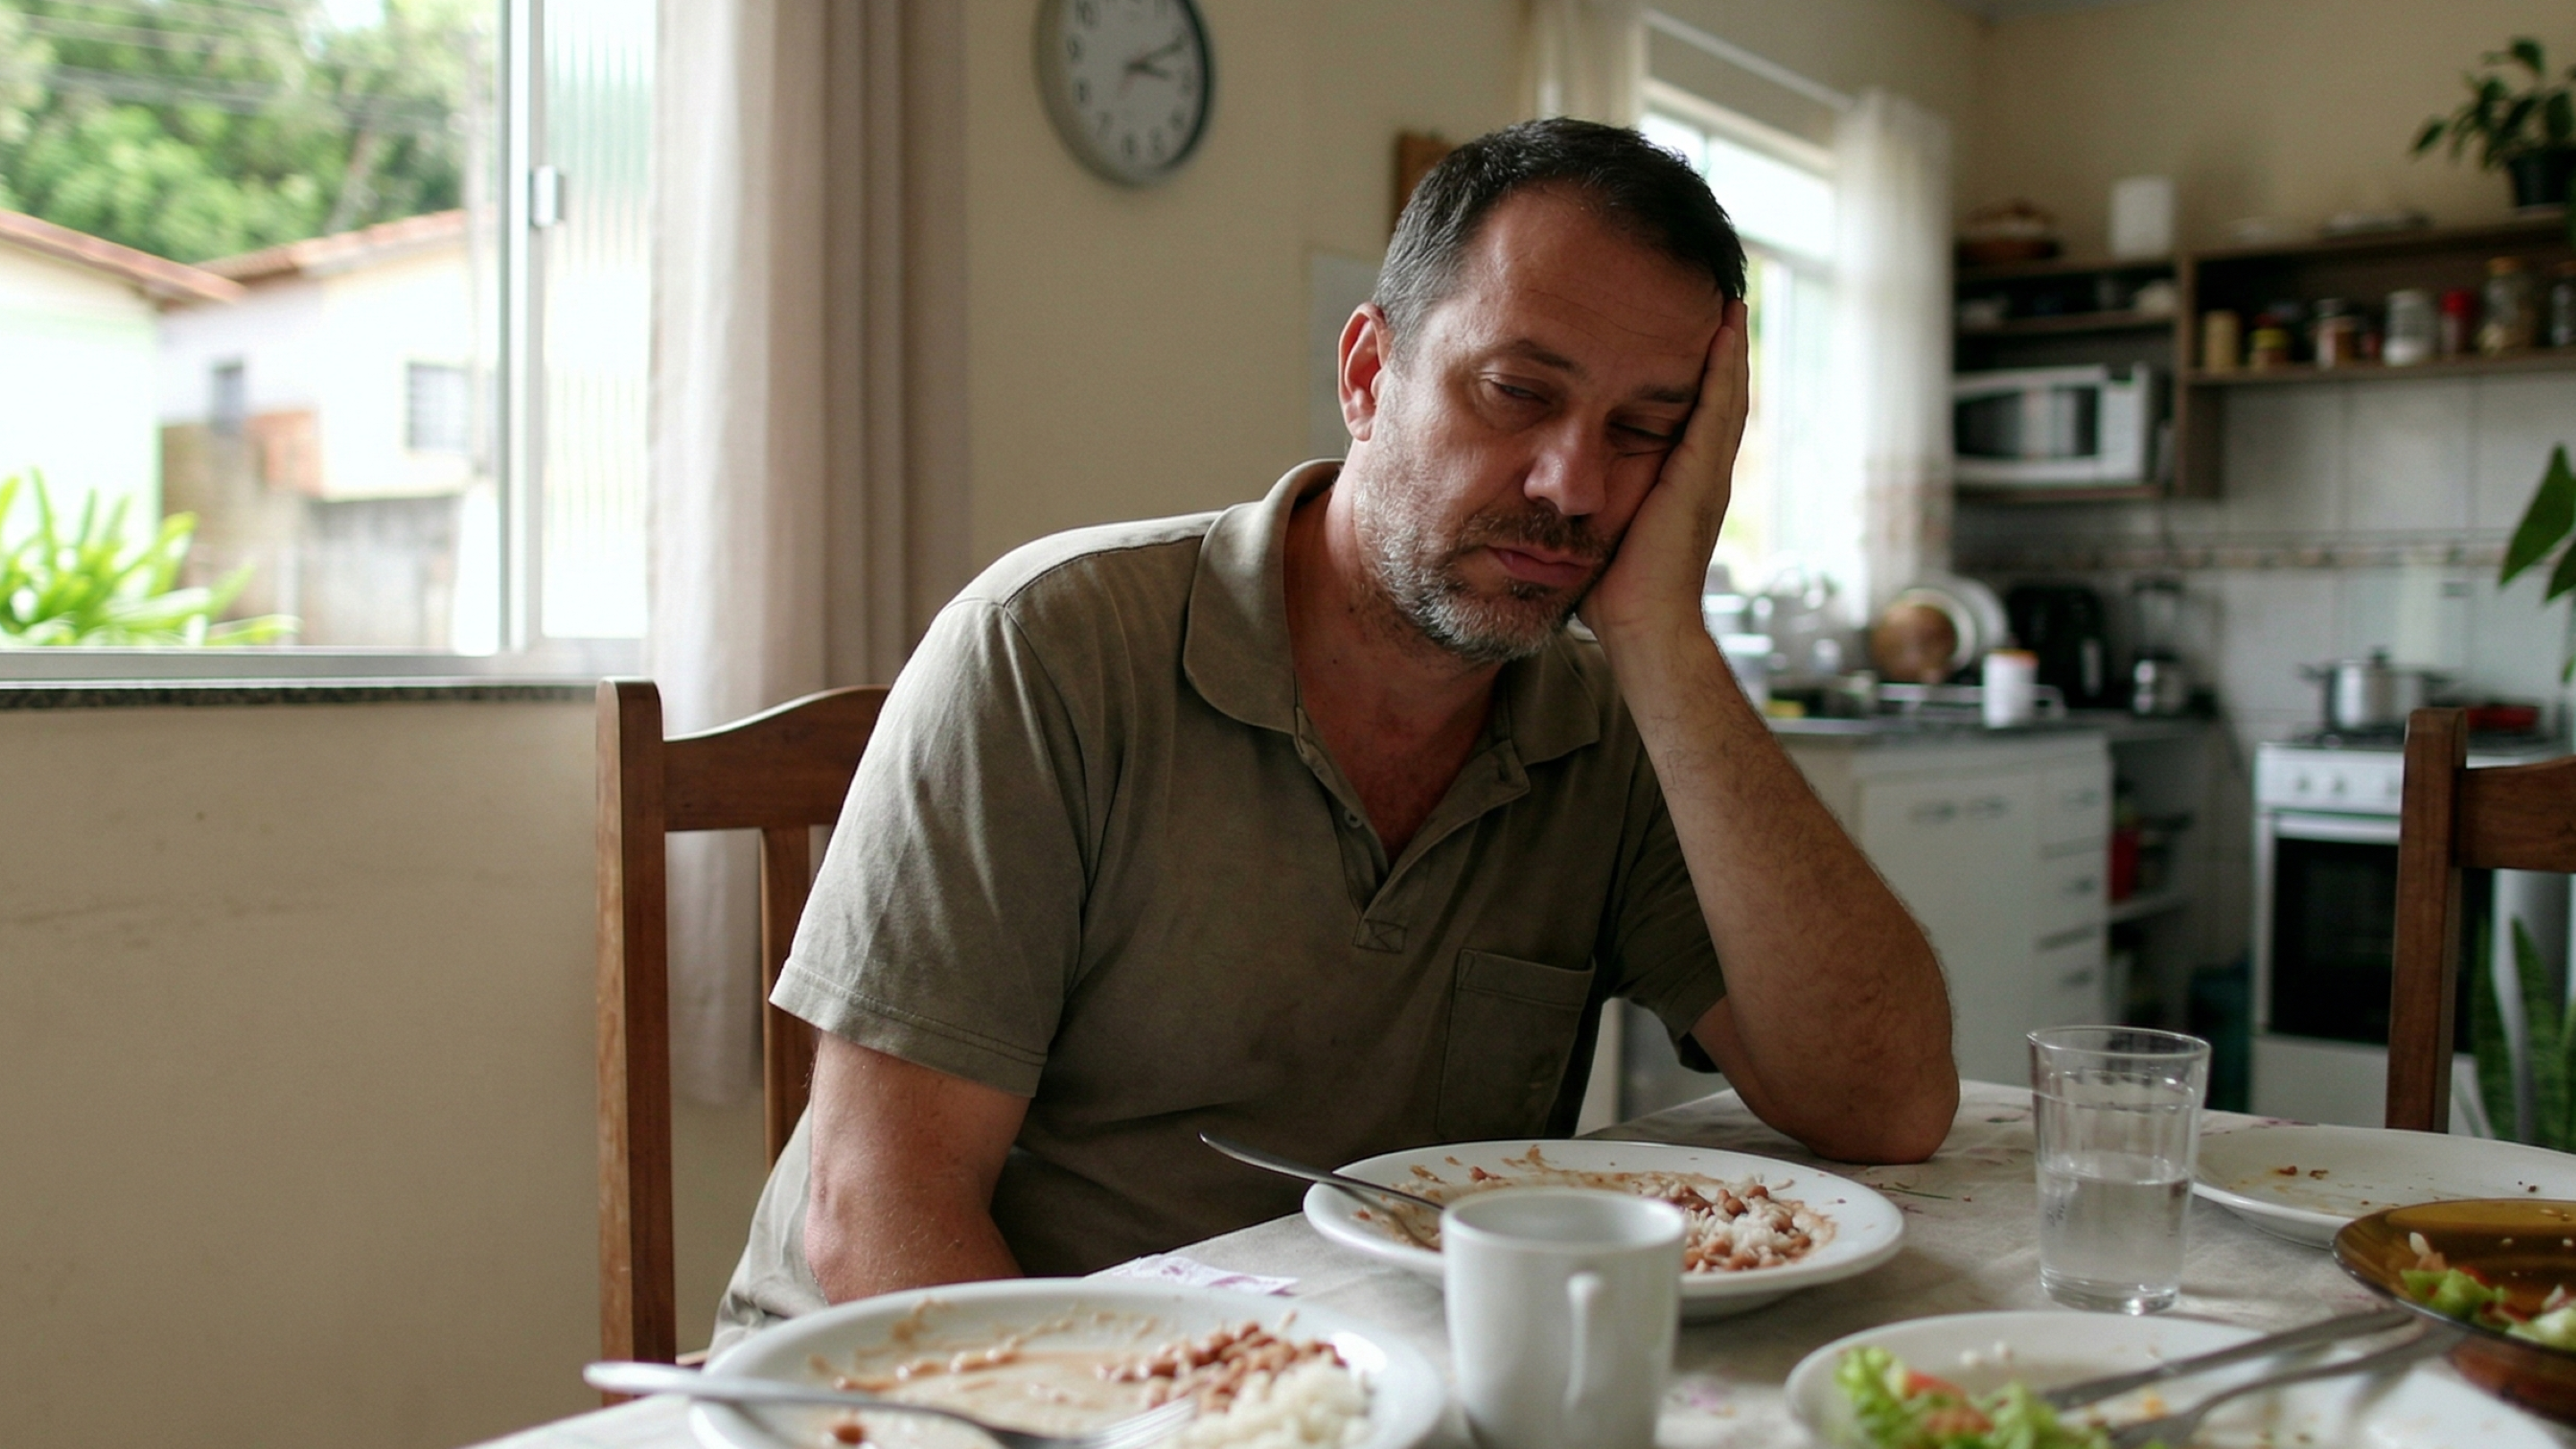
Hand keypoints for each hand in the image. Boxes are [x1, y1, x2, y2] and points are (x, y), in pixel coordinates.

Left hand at [1579, 298, 1749, 652]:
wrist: (1644, 630)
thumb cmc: (1614, 598)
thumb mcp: (1595, 535)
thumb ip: (1584, 509)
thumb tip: (1545, 495)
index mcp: (1679, 488)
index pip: (1689, 419)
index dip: (1692, 380)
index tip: (1683, 340)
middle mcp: (1703, 476)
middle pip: (1715, 399)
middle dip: (1716, 353)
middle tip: (1719, 304)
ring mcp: (1708, 475)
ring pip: (1724, 396)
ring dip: (1726, 349)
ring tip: (1726, 302)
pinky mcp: (1702, 477)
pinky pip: (1717, 410)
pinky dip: (1723, 369)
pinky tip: (1723, 331)